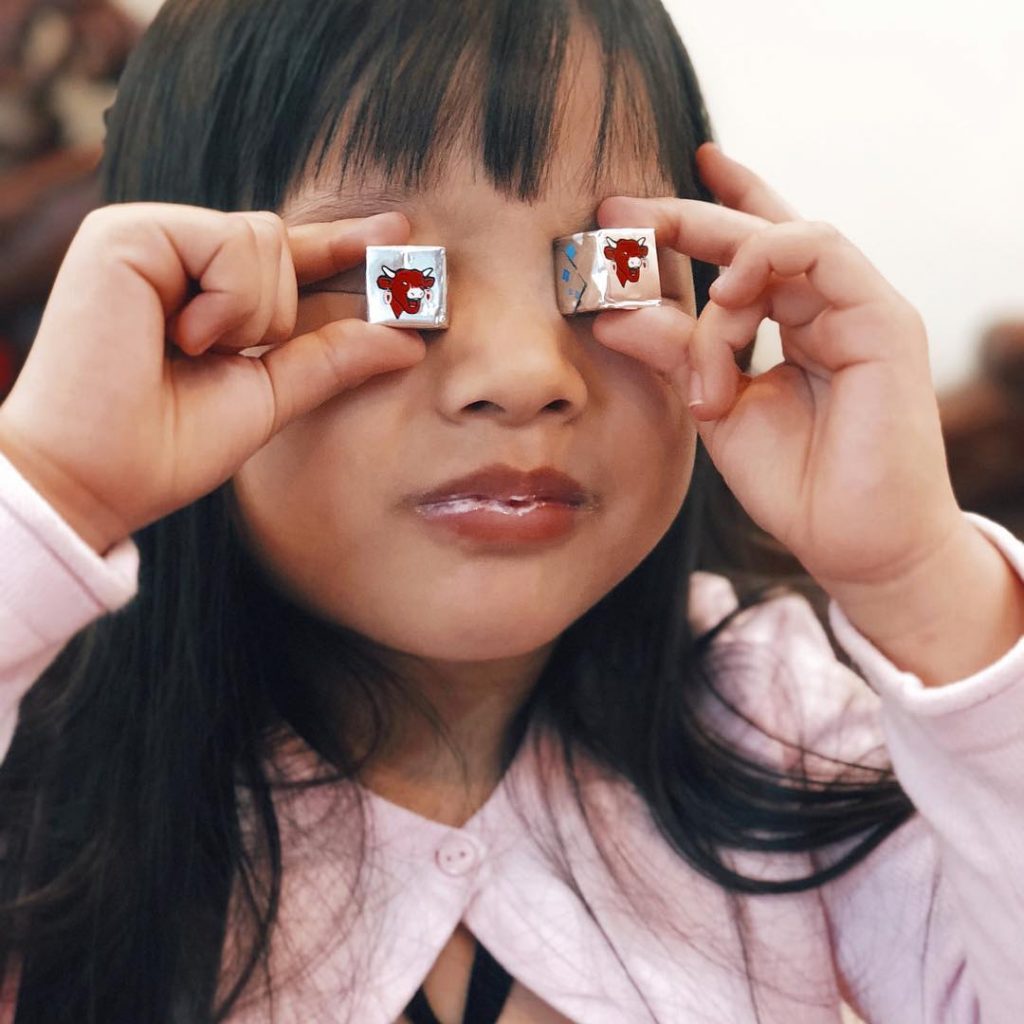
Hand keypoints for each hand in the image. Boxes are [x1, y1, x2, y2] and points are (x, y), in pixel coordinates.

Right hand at [0, 204, 424, 554]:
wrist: (96, 479)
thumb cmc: (168, 447)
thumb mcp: (270, 395)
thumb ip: (332, 358)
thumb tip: (408, 340)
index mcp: (200, 291)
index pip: (283, 256)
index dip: (337, 243)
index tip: (399, 230)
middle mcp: (170, 255)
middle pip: (279, 242)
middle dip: (273, 315)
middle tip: (214, 357)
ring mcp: (145, 238)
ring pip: (262, 239)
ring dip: (249, 314)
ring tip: (190, 350)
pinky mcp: (124, 233)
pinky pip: (228, 243)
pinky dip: (226, 301)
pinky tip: (181, 336)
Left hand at [593, 142, 963, 593]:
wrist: (855, 544)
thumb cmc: (796, 483)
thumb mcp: (716, 407)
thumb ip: (674, 354)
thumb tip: (611, 314)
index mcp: (797, 324)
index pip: (749, 249)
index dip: (702, 211)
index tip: (633, 200)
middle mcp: (828, 306)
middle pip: (755, 232)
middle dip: (683, 217)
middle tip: (618, 210)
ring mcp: (858, 307)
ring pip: (777, 241)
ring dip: (719, 266)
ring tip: (698, 314)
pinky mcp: (883, 315)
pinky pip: (819, 250)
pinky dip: (763, 260)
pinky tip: (726, 295)